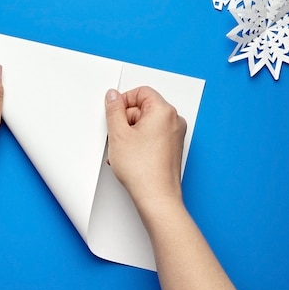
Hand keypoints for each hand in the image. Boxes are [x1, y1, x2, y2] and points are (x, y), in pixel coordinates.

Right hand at [104, 86, 185, 211]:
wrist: (156, 197)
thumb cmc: (143, 170)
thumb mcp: (118, 133)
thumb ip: (114, 109)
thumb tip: (113, 96)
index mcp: (164, 111)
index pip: (141, 92)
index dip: (123, 101)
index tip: (113, 112)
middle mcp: (174, 121)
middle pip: (144, 108)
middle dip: (126, 120)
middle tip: (118, 136)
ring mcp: (175, 136)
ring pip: (146, 124)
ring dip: (131, 133)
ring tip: (123, 150)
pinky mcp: (172, 148)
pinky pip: (153, 136)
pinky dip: (139, 142)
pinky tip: (130, 156)